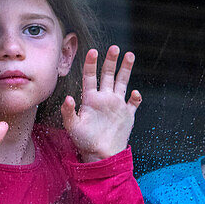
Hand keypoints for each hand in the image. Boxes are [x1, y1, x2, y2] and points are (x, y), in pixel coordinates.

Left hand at [62, 46, 141, 161]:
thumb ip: (69, 112)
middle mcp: (104, 98)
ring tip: (130, 55)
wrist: (101, 156)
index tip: (93, 51)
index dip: (91, 63)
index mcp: (90, 99)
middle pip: (108, 74)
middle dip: (111, 60)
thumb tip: (68, 98)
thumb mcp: (72, 127)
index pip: (90, 76)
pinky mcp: (127, 114)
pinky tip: (135, 93)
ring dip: (125, 69)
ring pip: (122, 82)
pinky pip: (133, 102)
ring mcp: (117, 105)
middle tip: (115, 47)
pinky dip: (136, 97)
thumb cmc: (84, 142)